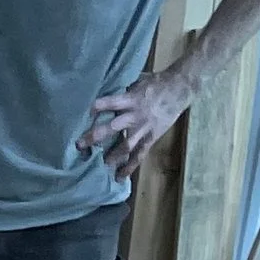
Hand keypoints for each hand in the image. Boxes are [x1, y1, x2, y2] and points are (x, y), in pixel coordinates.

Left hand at [84, 63, 195, 182]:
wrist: (180, 88)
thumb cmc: (156, 82)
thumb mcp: (138, 81)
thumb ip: (122, 90)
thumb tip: (103, 92)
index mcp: (131, 98)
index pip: (110, 102)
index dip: (97, 107)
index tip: (83, 113)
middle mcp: (135, 115)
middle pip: (113, 128)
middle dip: (95, 136)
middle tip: (80, 145)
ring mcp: (144, 128)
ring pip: (125, 145)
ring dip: (111, 157)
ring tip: (97, 166)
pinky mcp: (151, 138)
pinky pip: (139, 155)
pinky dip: (129, 167)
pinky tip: (119, 177)